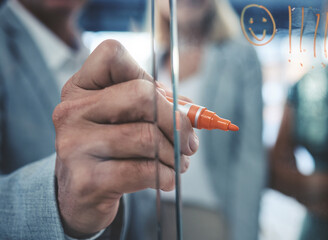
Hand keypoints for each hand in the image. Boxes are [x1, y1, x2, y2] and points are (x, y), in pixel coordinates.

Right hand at [53, 40, 198, 236]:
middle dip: (177, 121)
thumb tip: (191, 112)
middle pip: (141, 95)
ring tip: (179, 162)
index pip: (112, 55)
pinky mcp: (87, 180)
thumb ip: (157, 105)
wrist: (81, 194)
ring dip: (175, 154)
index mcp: (80, 88)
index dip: (148, 75)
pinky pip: (145, 170)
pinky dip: (167, 175)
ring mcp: (74, 146)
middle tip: (190, 142)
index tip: (164, 101)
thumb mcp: (125, 119)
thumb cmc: (111, 149)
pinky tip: (166, 178)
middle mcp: (71, 112)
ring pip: (147, 137)